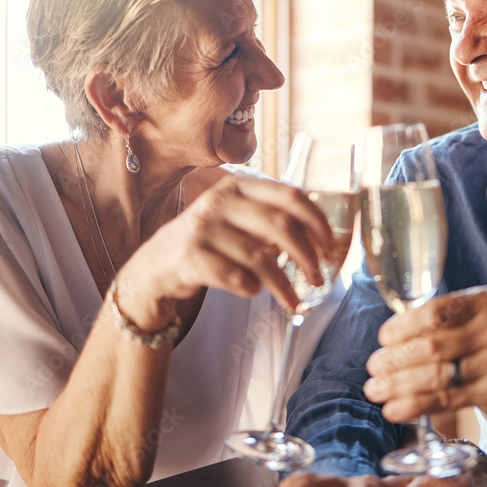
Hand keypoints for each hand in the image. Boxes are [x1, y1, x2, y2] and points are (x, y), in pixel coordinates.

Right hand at [115, 174, 333, 328]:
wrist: (155, 266)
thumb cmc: (208, 242)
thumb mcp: (235, 219)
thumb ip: (268, 219)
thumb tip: (318, 237)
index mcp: (238, 186)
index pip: (289, 195)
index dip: (316, 220)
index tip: (330, 245)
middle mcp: (220, 202)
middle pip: (280, 225)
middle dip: (306, 255)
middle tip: (318, 277)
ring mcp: (203, 228)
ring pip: (259, 257)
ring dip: (283, 284)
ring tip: (293, 300)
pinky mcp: (191, 257)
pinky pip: (235, 277)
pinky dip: (251, 288)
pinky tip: (253, 291)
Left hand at [363, 286, 486, 420]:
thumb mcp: (482, 309)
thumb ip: (446, 314)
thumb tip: (393, 331)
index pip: (437, 313)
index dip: (404, 326)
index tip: (384, 337)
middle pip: (433, 348)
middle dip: (395, 359)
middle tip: (374, 366)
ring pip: (436, 378)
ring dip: (398, 386)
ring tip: (375, 389)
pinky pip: (446, 401)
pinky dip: (415, 406)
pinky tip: (394, 409)